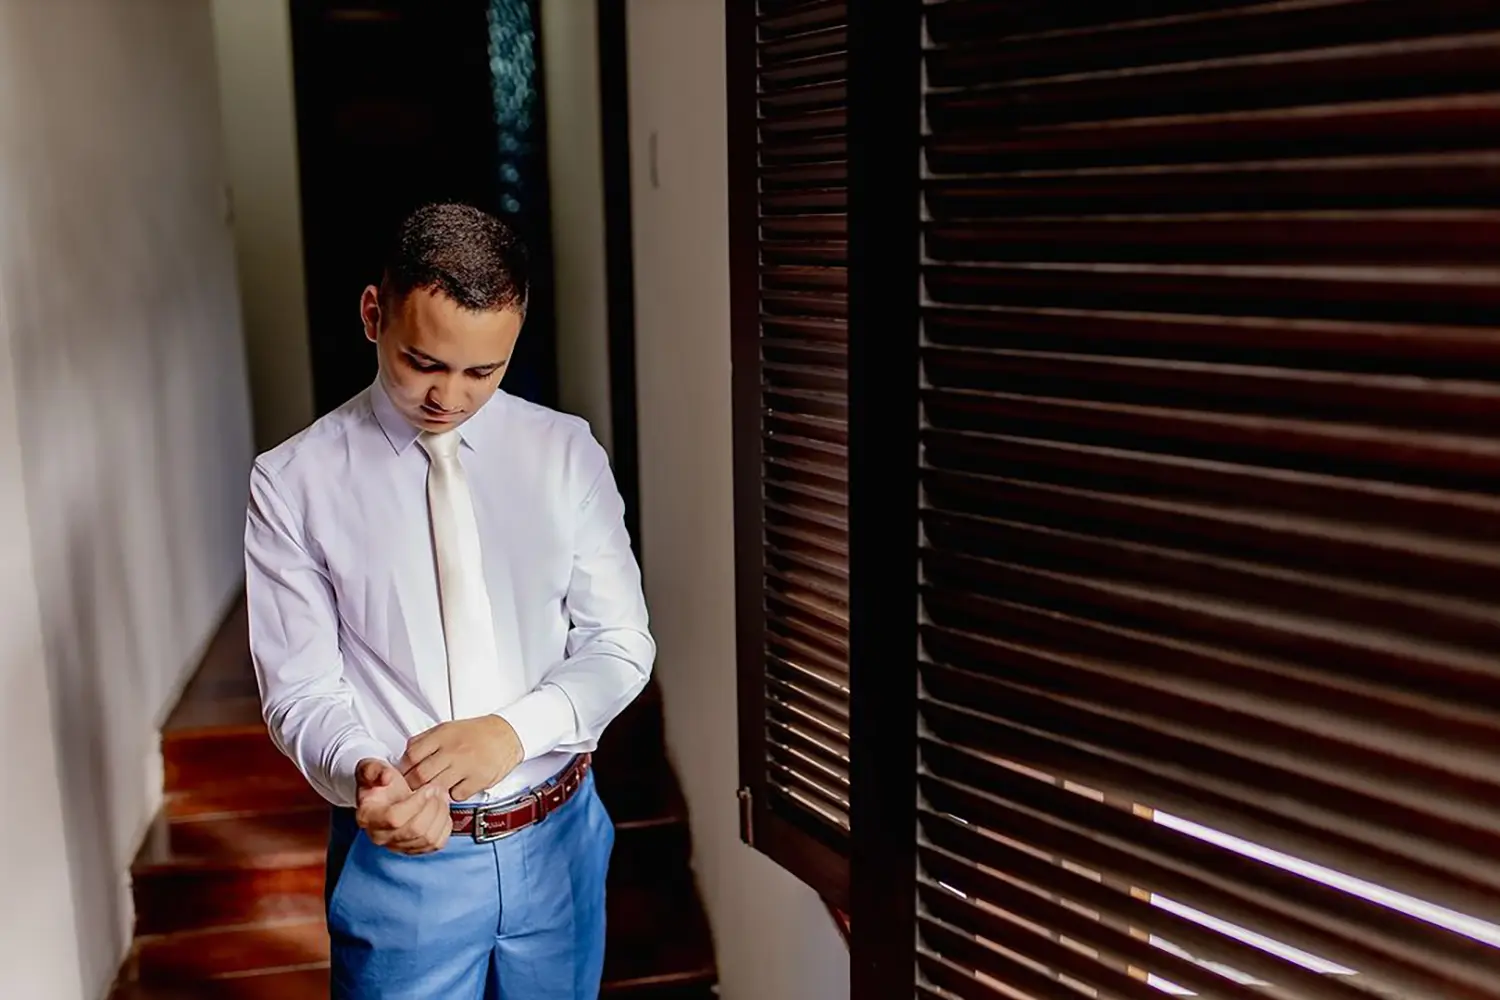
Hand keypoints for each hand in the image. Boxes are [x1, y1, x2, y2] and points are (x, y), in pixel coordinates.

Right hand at [354, 758, 451, 854]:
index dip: (416, 803)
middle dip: (433, 806)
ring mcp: (398, 845)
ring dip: (441, 814)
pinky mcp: (415, 848)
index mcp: (368, 817)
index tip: (428, 787)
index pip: (394, 818)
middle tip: (438, 789)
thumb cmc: (379, 783)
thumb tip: (387, 777)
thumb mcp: (370, 768)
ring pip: (428, 838)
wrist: (386, 795)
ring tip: (442, 796)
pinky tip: (442, 810)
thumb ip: (373, 770)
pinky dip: (445, 826)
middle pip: (415, 829)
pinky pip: (436, 844)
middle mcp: (381, 836)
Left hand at [401, 716, 523, 801]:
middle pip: (420, 775)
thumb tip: (405, 757)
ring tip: (433, 791)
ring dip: (432, 792)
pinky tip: (455, 788)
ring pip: (436, 787)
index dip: (403, 768)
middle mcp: (453, 750)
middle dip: (412, 786)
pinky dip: (453, 795)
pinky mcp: (479, 779)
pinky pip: (457, 795)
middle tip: (413, 789)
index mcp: (442, 735)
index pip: (411, 755)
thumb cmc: (475, 733)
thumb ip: (425, 741)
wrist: (506, 735)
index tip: (404, 775)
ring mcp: (466, 765)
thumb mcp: (447, 728)